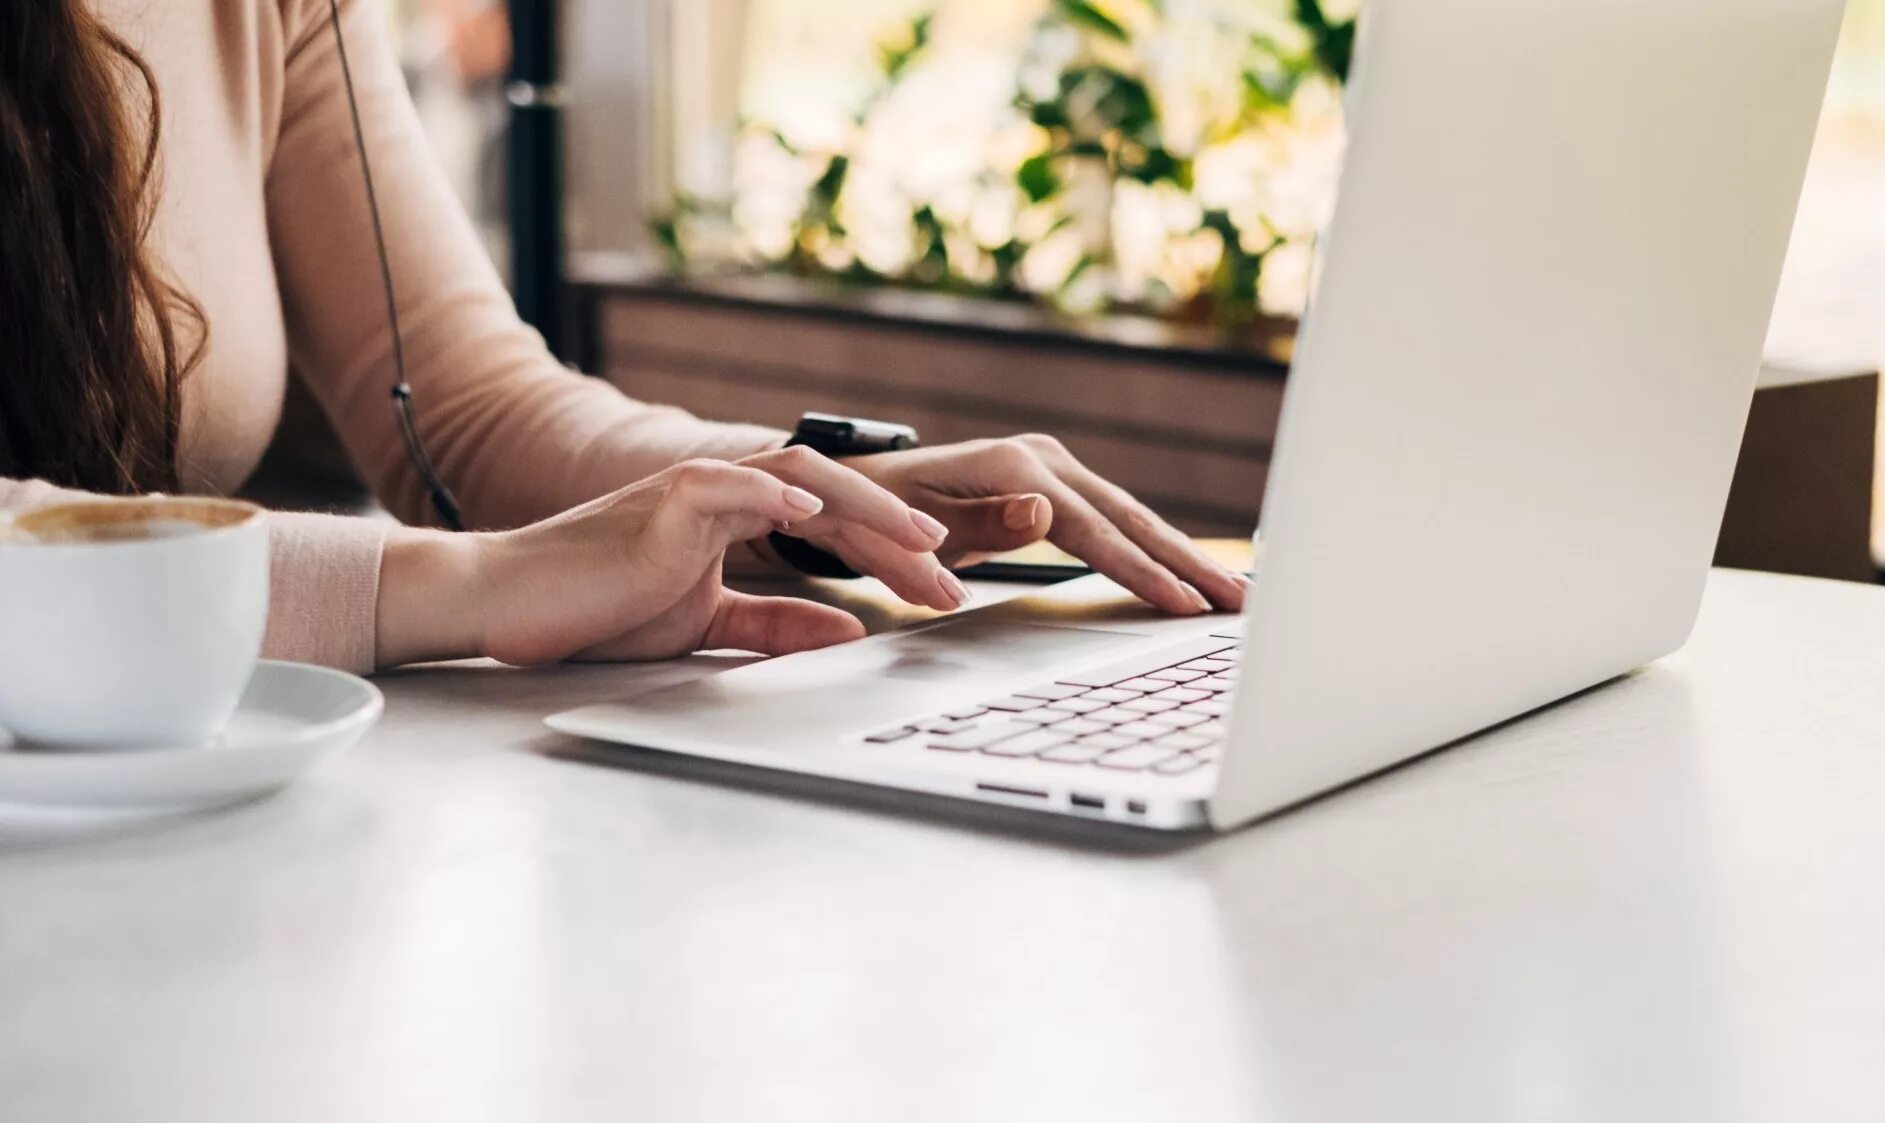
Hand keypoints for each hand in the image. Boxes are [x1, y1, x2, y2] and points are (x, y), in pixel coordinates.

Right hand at [376, 450, 964, 667]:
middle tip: (955, 586)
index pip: (835, 528)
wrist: (511, 602)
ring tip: (919, 543)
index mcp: (739, 519)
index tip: (942, 595)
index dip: (893, 557)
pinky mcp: (667, 498)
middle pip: (837, 500)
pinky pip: (736, 485)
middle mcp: (727, 493)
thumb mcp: (705, 625)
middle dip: (902, 542)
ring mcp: (698, 489)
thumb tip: (848, 630)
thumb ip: (775, 624)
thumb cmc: (596, 609)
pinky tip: (821, 515)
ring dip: (869, 510)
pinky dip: (781, 496)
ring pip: (804, 479)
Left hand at [839, 435, 1249, 615]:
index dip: (1137, 569)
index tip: (1180, 604)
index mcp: (1013, 467)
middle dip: (1188, 563)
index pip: (1090, 529)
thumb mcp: (914, 528)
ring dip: (1185, 557)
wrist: (857, 489)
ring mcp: (1053, 469)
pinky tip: (1189, 573)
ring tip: (1236, 594)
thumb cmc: (878, 516)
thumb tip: (1044, 514)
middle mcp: (1042, 460)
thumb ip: (980, 525)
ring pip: (1132, 517)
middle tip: (1241, 603)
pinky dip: (1156, 548)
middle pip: (1129, 517)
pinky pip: (1116, 520)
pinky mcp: (1057, 484)